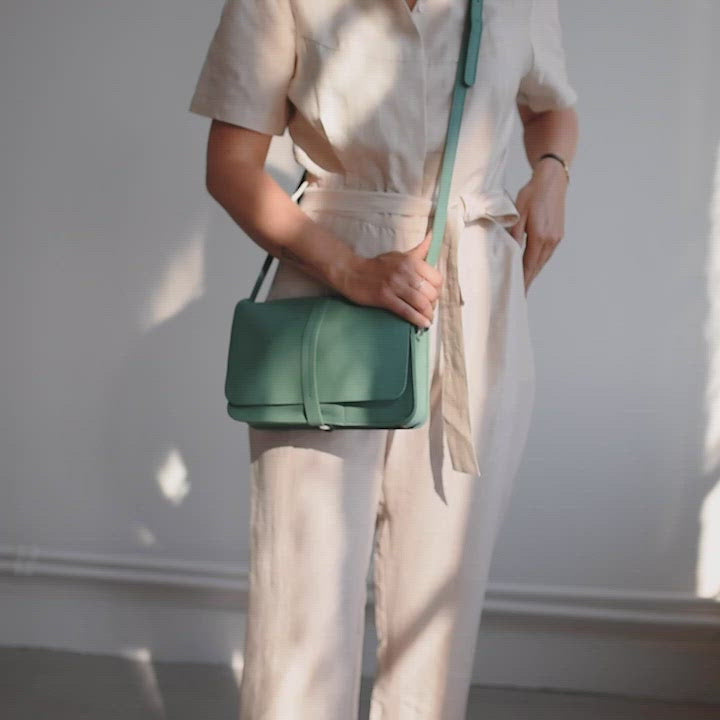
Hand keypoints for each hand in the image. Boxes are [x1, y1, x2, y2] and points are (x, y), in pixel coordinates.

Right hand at [338, 230, 443, 327]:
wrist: (352, 272)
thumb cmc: (377, 265)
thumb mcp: (399, 255)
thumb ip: (418, 251)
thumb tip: (433, 236)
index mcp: (411, 261)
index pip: (436, 279)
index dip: (438, 290)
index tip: (434, 296)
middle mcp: (405, 272)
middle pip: (430, 293)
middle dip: (433, 304)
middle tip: (430, 309)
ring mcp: (394, 285)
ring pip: (421, 303)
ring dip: (428, 314)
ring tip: (428, 319)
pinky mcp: (385, 298)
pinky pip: (407, 311)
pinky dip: (417, 319)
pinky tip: (423, 324)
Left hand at [509, 158, 567, 293]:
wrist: (552, 180)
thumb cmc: (532, 193)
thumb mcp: (518, 212)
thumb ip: (514, 234)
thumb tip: (509, 253)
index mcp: (540, 237)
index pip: (528, 266)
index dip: (522, 281)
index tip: (517, 295)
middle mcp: (550, 241)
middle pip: (536, 267)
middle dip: (527, 282)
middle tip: (518, 297)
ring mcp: (556, 238)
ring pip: (542, 262)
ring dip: (533, 274)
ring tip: (524, 286)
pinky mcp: (558, 235)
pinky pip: (546, 254)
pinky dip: (538, 263)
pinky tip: (532, 268)